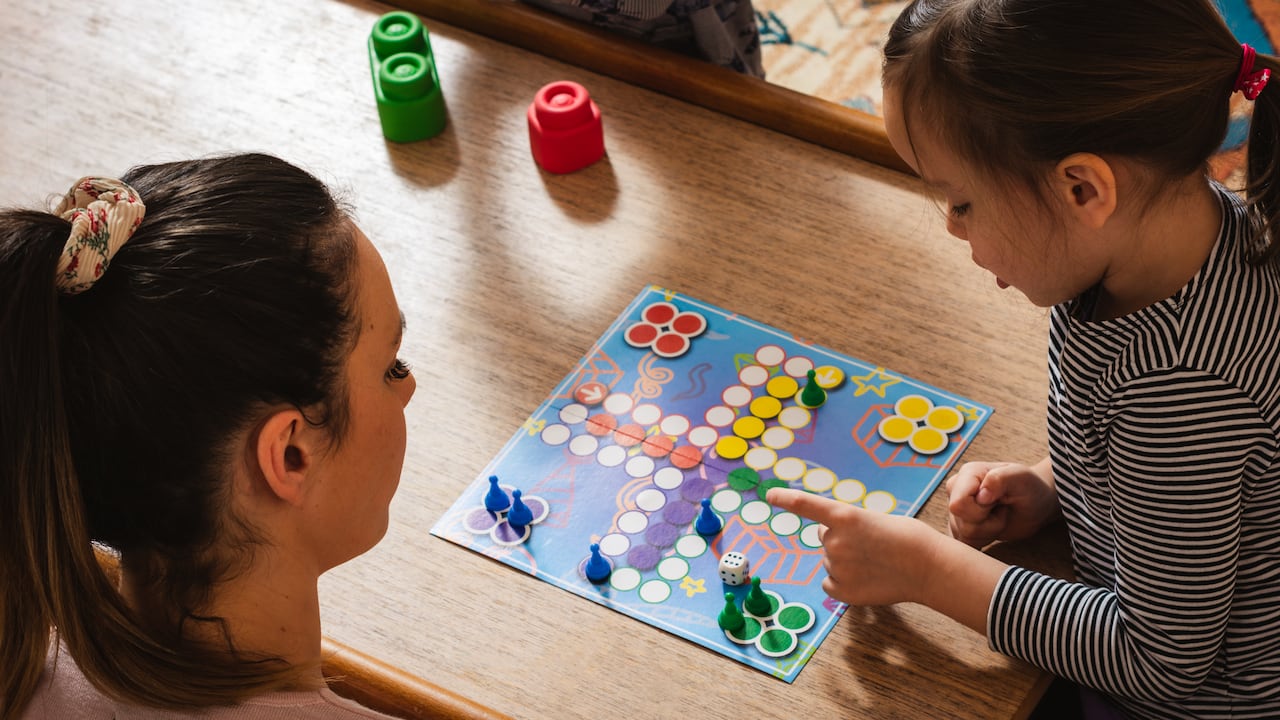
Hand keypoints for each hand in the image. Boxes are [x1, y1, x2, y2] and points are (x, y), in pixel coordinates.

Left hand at [765, 487, 943, 606]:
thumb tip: (829, 542)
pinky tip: (865, 580)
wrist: (928, 567)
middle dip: (841, 539)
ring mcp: (837, 567)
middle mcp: (835, 541)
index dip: (786, 499)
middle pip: (825, 537)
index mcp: (844, 516)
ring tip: (875, 562)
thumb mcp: (872, 520)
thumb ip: (846, 527)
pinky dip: (842, 583)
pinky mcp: (841, 591)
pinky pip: (830, 583)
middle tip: (870, 544)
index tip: (769, 495)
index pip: (806, 505)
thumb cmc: (906, 538)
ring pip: (830, 561)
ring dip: (846, 561)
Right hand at [944, 459, 1059, 548]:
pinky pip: (964, 543)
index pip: (958, 504)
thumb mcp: (1022, 478)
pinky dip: (983, 540)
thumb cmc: (1030, 488)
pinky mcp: (959, 526)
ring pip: (963, 535)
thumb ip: (1000, 479)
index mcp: (967, 474)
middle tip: (1002, 510)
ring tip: (1000, 516)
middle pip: (961, 522)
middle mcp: (956, 490)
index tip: (999, 501)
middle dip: (988, 524)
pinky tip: (993, 527)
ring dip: (988, 532)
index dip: (981, 510)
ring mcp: (956, 509)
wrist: (1035, 505)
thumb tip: (981, 495)